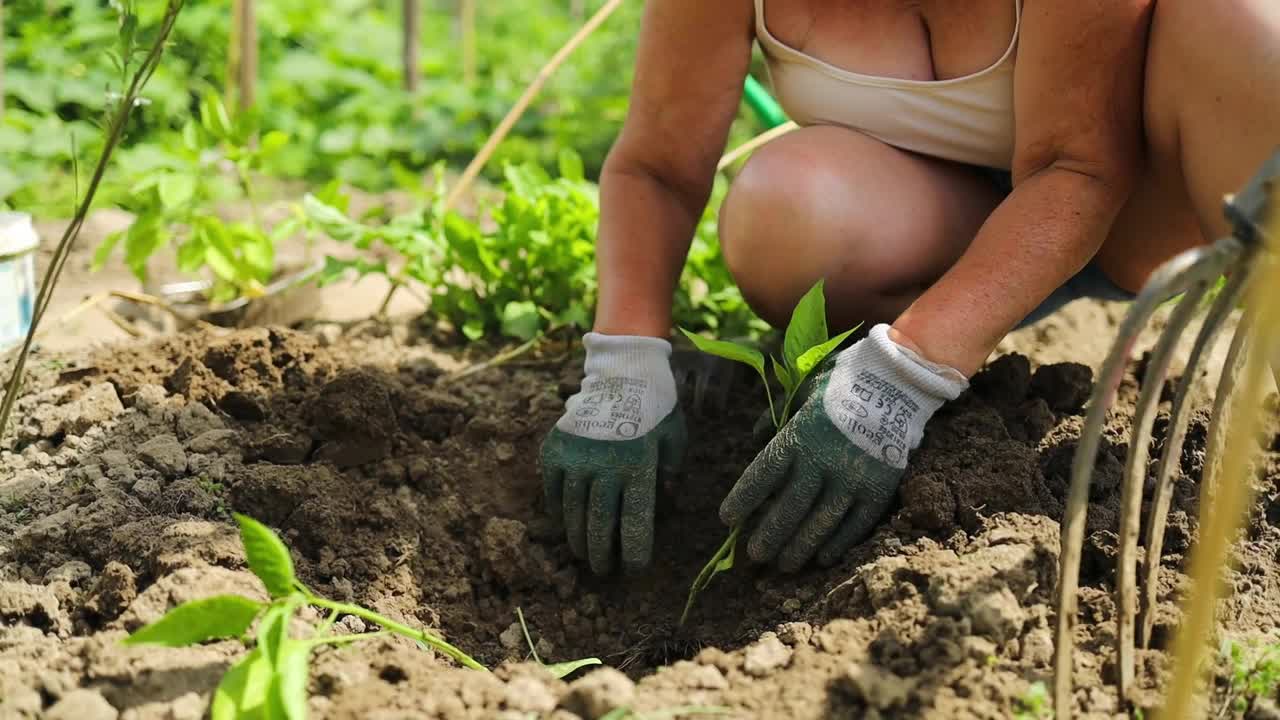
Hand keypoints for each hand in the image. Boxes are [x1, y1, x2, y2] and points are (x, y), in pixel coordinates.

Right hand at [541, 333, 686, 574]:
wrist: (621, 369)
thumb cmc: (655, 407)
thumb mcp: (675, 439)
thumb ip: (670, 473)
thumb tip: (663, 502)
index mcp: (638, 469)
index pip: (635, 524)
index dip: (634, 552)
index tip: (634, 568)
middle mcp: (605, 468)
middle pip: (600, 525)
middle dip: (602, 554)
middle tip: (603, 571)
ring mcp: (576, 459)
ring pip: (573, 512)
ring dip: (578, 538)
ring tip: (583, 553)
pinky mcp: (555, 450)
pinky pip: (552, 490)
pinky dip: (558, 510)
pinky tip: (565, 522)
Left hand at [720, 324, 967, 570]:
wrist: (897, 380)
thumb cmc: (843, 382)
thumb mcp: (802, 391)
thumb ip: (777, 418)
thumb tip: (754, 438)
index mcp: (797, 437)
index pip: (761, 477)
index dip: (742, 500)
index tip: (727, 519)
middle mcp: (821, 462)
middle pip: (787, 509)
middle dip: (768, 535)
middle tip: (754, 555)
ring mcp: (851, 478)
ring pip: (819, 524)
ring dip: (798, 548)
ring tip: (784, 565)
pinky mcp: (878, 488)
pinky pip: (855, 525)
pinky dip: (837, 543)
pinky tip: (822, 558)